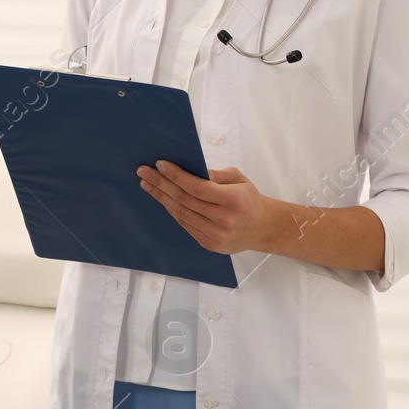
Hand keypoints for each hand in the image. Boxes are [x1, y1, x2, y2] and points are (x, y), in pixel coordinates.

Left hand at [138, 161, 276, 253]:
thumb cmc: (249, 200)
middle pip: (184, 200)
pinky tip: (163, 199)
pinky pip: (185, 225)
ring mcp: (215, 234)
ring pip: (181, 214)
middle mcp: (223, 219)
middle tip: (144, 172)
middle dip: (161, 184)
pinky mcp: (209, 244)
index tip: (160, 165)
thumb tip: (192, 170)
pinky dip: (172, 211)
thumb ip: (216, 174)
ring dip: (161, 198)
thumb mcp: (238, 179)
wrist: (263, 228)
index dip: (176, 176)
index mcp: (232, 200)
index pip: (196, 186)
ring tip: (148, 185)